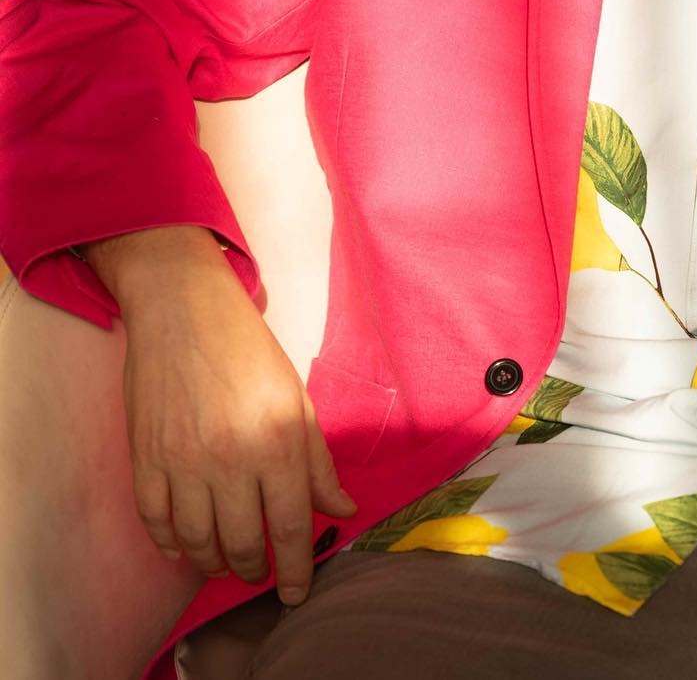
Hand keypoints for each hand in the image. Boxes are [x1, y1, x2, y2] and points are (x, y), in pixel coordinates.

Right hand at [114, 241, 356, 604]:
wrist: (185, 313)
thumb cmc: (250, 352)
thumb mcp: (298, 400)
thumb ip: (317, 462)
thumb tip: (342, 508)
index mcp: (279, 442)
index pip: (292, 526)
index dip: (296, 569)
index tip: (297, 592)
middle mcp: (232, 459)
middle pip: (242, 543)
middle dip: (255, 570)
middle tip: (262, 573)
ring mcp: (183, 463)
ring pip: (197, 543)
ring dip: (215, 563)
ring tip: (229, 562)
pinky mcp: (146, 460)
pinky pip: (156, 524)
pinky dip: (172, 545)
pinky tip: (186, 547)